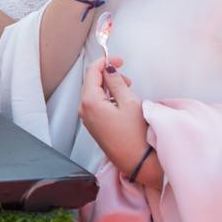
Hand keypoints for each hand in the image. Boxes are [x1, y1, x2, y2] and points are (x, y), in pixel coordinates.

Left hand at [78, 55, 148, 176]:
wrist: (138, 162)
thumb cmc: (136, 134)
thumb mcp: (129, 102)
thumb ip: (117, 82)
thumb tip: (109, 69)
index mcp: (90, 102)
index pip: (91, 72)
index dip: (104, 61)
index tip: (119, 59)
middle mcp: (84, 110)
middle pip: (90, 82)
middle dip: (107, 74)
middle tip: (125, 75)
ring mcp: (87, 119)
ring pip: (93, 93)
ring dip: (108, 86)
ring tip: (127, 88)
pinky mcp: (94, 126)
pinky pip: (96, 105)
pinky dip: (107, 97)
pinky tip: (121, 100)